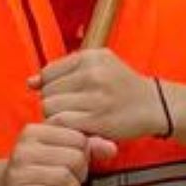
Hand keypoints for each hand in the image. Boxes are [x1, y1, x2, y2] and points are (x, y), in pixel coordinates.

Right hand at [0, 122, 116, 185]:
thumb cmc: (38, 167)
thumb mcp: (59, 151)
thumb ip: (87, 146)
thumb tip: (112, 148)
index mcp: (34, 131)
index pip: (78, 138)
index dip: (84, 153)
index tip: (75, 161)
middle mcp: (24, 148)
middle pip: (74, 158)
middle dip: (80, 172)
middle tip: (72, 178)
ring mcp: (19, 171)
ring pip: (66, 178)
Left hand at [33, 48, 161, 139]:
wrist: (155, 105)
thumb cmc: (122, 86)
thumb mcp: (98, 65)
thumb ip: (63, 71)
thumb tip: (31, 83)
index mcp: (91, 57)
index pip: (48, 74)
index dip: (52, 88)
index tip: (67, 96)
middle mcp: (93, 74)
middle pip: (47, 93)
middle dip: (54, 104)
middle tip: (72, 110)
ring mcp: (95, 97)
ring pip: (51, 108)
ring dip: (58, 118)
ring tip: (74, 118)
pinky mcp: (98, 119)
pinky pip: (62, 123)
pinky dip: (65, 128)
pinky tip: (77, 128)